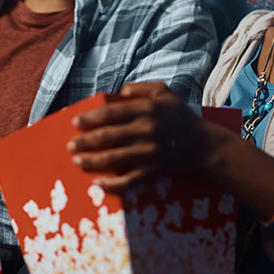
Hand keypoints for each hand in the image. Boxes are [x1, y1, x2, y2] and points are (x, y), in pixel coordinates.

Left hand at [67, 82, 212, 191]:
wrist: (203, 145)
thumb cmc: (180, 116)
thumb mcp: (165, 93)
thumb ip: (142, 88)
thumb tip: (120, 91)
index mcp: (148, 110)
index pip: (111, 113)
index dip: (90, 118)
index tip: (75, 122)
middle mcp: (147, 131)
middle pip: (108, 137)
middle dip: (85, 141)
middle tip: (70, 145)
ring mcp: (149, 153)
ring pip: (113, 159)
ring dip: (91, 161)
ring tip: (77, 161)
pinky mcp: (153, 171)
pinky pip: (128, 181)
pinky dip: (111, 185)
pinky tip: (97, 184)